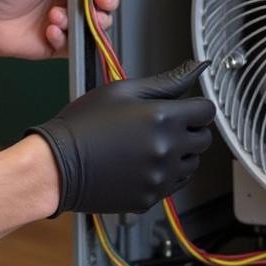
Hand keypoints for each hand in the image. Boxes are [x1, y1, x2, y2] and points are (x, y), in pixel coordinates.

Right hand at [27, 60, 215, 214]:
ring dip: (179, 154)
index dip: (196, 106)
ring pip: (192, 164)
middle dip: (189, 129)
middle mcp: (167, 149)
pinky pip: (173, 184)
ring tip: (148, 145)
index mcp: (164, 118)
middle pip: (204, 139)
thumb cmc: (84, 124)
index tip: (184, 108)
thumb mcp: (123, 91)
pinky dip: (164, 174)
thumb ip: (166, 81)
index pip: (207, 111)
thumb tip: (195, 68)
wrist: (58, 164)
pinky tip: (140, 163)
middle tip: (162, 125)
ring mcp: (160, 177)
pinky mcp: (151, 197)